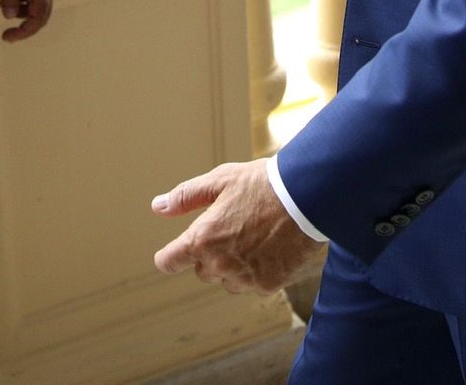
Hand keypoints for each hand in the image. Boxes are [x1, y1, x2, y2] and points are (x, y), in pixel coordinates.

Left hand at [0, 0, 55, 41]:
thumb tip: (9, 17)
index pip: (38, 18)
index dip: (25, 32)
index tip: (7, 37)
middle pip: (40, 16)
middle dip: (24, 27)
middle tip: (7, 34)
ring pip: (36, 6)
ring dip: (21, 12)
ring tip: (2, 5)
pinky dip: (21, 1)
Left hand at [151, 158, 318, 294]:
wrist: (307, 197)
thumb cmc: (261, 184)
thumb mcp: (220, 180)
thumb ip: (186, 197)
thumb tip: (158, 207)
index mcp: (202, 239)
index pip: (169, 262)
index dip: (169, 256)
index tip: (172, 254)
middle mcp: (220, 265)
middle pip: (202, 270)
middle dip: (210, 253)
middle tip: (233, 227)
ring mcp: (244, 278)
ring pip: (227, 280)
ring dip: (233, 266)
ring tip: (255, 237)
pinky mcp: (268, 284)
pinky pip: (253, 283)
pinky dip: (258, 270)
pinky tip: (271, 247)